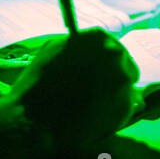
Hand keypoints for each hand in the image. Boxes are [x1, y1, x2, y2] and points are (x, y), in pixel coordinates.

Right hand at [8, 28, 142, 151]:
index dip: (104, 63)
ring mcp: (123, 81)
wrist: (33, 118)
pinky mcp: (125, 107)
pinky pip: (122, 111)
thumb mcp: (54, 50)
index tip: (98, 73)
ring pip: (124, 90)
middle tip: (94, 94)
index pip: (112, 47)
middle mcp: (116, 55)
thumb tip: (90, 50)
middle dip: (112, 80)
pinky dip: (110, 117)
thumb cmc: (37, 84)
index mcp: (99, 38)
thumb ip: (77, 47)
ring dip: (112, 98)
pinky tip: (90, 121)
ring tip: (87, 109)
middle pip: (124, 66)